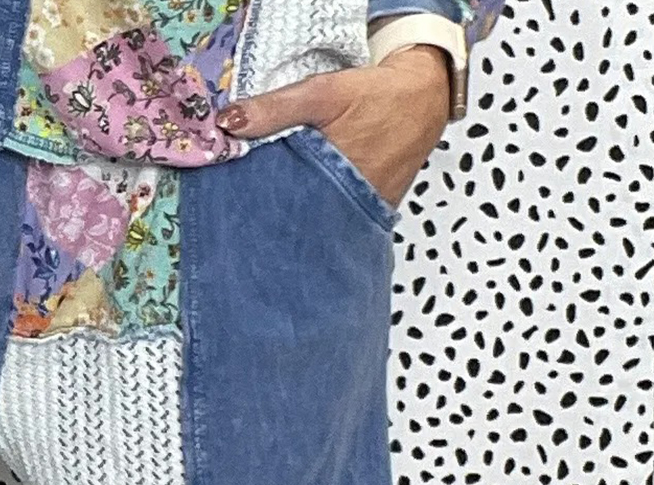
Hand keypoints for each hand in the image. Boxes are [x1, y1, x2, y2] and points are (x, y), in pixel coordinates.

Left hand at [216, 45, 449, 207]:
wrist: (425, 100)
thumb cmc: (378, 96)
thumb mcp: (324, 94)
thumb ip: (276, 108)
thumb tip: (227, 123)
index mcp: (329, 179)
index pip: (277, 206)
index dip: (251, 205)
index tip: (227, 198)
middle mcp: (342, 204)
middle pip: (291, 220)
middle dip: (266, 214)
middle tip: (240, 204)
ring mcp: (354, 211)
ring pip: (310, 220)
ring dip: (288, 213)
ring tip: (263, 204)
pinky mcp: (363, 211)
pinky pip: (329, 214)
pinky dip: (311, 209)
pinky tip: (296, 199)